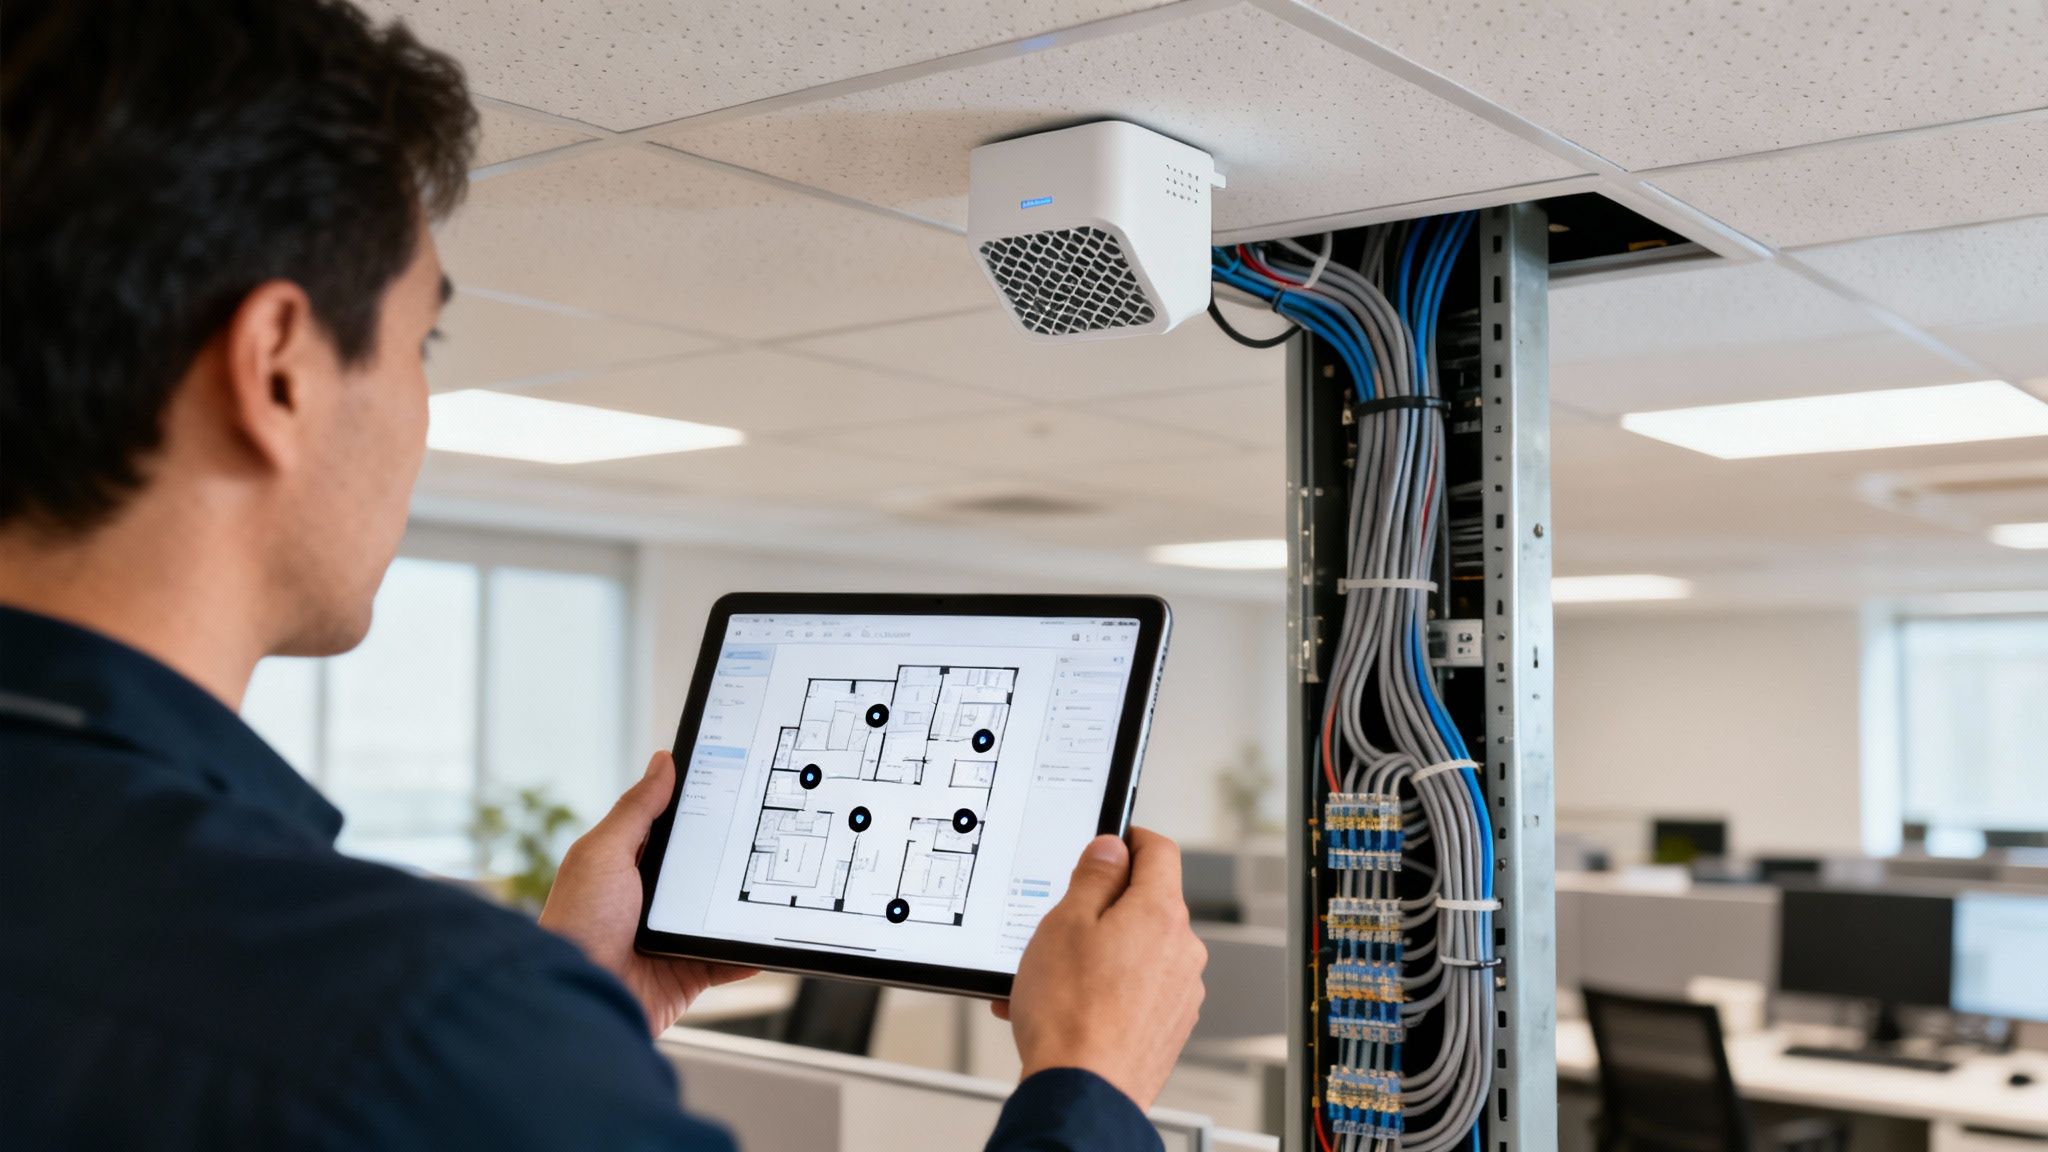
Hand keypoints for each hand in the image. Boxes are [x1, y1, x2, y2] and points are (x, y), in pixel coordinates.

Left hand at [540, 750, 756, 1035]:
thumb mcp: (604, 853)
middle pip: (703, 870)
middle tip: (771, 831)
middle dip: (733, 856)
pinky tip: (769, 937)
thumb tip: (663, 762)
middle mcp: (650, 900)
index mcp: (628, 865)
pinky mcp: (687, 973)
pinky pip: (728, 960)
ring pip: (720, 913)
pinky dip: (750, 953)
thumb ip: (637, 810)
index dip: (703, 808)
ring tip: (777, 883)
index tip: (741, 786)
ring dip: (744, 905)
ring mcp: (671, 938)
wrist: (580, 1000)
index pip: (673, 828)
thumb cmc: (579, 923)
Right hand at [993, 827, 1206, 1109]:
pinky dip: (1106, 989)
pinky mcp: (1170, 1026)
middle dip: (1105, 906)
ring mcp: (1181, 991)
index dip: (1131, 839)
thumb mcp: (1064, 924)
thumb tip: (1112, 849)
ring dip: (1100, 953)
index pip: (1160, 851)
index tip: (1110, 843)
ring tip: (1050, 976)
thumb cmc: (1070, 1014)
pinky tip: (1065, 1006)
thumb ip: (1094, 877)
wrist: (1083, 1092)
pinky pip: (1138, 990)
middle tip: (1061, 921)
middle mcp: (1183, 950)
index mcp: (1161, 913)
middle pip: (1148, 903)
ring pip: (1139, 951)